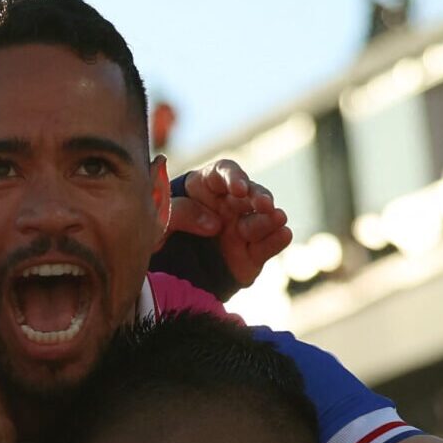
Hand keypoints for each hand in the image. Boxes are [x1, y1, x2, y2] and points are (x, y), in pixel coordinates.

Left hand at [171, 159, 292, 291]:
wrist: (167, 269)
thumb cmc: (161, 234)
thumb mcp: (159, 220)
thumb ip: (179, 213)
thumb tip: (214, 224)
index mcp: (206, 187)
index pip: (223, 173)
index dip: (234, 177)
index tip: (238, 188)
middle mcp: (229, 203)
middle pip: (250, 193)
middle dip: (259, 196)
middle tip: (264, 204)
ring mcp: (242, 227)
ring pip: (262, 218)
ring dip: (269, 218)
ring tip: (276, 218)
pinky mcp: (252, 252)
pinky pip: (268, 244)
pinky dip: (277, 239)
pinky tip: (283, 234)